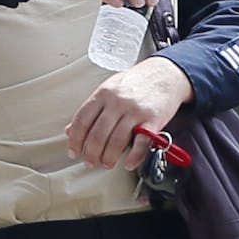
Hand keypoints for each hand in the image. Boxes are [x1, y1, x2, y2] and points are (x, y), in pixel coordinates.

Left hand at [66, 57, 193, 169]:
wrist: (166, 74)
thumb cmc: (137, 82)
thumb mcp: (109, 88)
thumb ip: (92, 109)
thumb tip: (71, 129)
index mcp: (103, 94)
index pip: (82, 120)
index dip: (75, 140)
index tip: (73, 151)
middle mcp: (117, 102)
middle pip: (97, 135)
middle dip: (91, 154)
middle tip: (90, 162)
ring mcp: (135, 112)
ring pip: (116, 142)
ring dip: (108, 158)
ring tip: (106, 163)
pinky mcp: (152, 121)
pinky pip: (141, 144)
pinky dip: (134, 157)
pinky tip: (128, 163)